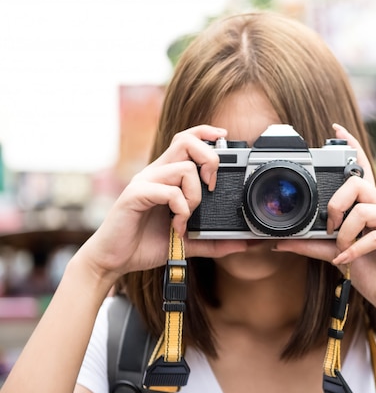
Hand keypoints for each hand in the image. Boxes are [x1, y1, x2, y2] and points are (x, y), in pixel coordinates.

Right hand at [76, 125, 246, 281]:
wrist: (115, 260)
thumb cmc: (145, 244)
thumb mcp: (187, 242)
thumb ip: (214, 241)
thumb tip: (243, 244)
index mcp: (166, 176)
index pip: (186, 140)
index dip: (205, 132)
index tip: (223, 136)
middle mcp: (155, 173)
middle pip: (186, 141)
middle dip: (209, 158)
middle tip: (211, 186)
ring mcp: (144, 182)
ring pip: (184, 168)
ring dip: (195, 195)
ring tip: (187, 217)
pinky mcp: (135, 196)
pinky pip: (168, 191)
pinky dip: (180, 208)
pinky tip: (177, 225)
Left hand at [274, 124, 375, 326]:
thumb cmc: (372, 273)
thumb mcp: (336, 254)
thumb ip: (313, 245)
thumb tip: (281, 242)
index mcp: (373, 205)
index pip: (363, 168)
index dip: (352, 146)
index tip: (337, 130)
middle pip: (357, 184)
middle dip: (335, 205)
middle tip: (329, 227)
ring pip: (364, 209)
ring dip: (344, 233)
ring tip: (341, 249)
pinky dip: (355, 249)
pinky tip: (346, 260)